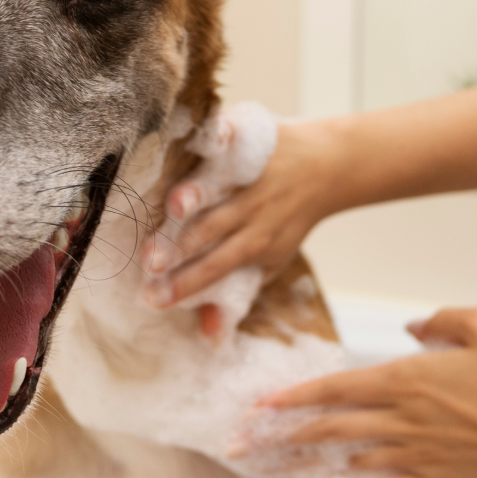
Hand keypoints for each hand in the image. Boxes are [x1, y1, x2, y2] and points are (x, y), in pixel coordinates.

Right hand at [145, 117, 344, 307]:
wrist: (327, 168)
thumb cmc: (287, 220)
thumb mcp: (272, 262)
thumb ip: (236, 292)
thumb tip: (208, 336)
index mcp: (255, 243)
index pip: (214, 268)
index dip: (184, 285)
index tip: (153, 299)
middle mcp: (251, 211)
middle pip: (210, 231)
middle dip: (179, 247)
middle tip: (149, 263)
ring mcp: (249, 175)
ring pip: (217, 188)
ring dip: (196, 196)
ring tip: (174, 207)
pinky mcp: (250, 141)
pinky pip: (229, 140)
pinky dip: (214, 141)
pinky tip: (191, 141)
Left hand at [230, 307, 476, 477]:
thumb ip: (444, 319)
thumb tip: (414, 326)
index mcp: (407, 380)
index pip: (333, 389)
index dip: (291, 398)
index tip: (255, 407)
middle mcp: (400, 421)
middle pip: (325, 429)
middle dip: (277, 436)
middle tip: (238, 446)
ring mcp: (415, 458)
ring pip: (343, 462)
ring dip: (301, 466)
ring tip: (265, 472)